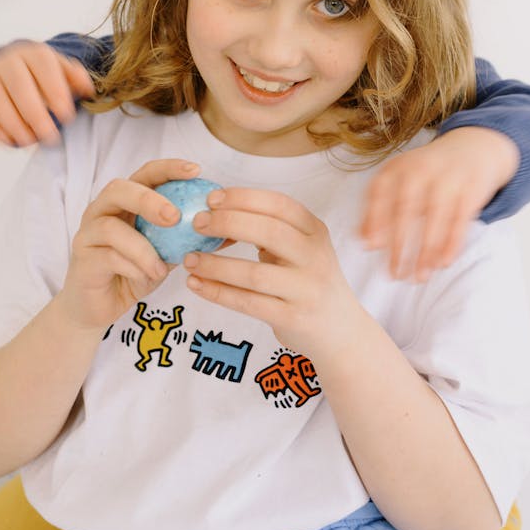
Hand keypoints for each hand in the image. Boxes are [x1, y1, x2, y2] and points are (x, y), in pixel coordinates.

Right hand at [0, 41, 96, 146]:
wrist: (13, 66)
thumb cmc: (44, 75)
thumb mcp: (64, 71)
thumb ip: (77, 79)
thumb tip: (87, 90)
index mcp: (33, 54)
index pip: (44, 69)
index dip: (56, 93)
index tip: (67, 117)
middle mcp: (7, 62)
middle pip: (19, 88)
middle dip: (37, 117)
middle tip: (51, 137)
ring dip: (16, 127)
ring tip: (32, 141)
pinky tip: (13, 141)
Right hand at [57, 159, 201, 330]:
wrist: (102, 307)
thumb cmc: (136, 273)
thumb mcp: (168, 254)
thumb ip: (189, 239)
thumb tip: (228, 232)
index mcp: (126, 202)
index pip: (145, 174)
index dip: (169, 168)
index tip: (196, 171)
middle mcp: (102, 211)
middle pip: (119, 189)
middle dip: (148, 199)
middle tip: (175, 216)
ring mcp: (88, 234)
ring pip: (111, 227)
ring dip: (143, 247)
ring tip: (163, 267)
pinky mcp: (82, 260)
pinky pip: (107, 257)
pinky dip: (133, 266)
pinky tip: (148, 276)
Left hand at [182, 188, 359, 354]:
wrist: (340, 331)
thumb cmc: (308, 282)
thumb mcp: (301, 249)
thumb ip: (270, 231)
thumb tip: (217, 212)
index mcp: (315, 231)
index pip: (279, 205)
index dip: (243, 198)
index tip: (212, 199)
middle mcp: (315, 257)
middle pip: (269, 232)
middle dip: (227, 223)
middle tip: (196, 223)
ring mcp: (306, 289)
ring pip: (254, 273)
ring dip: (215, 264)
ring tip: (189, 259)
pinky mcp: (292, 318)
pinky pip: (248, 303)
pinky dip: (218, 292)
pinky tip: (197, 284)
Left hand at [359, 127, 519, 280]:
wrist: (474, 147)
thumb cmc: (428, 171)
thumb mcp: (401, 177)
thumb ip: (379, 204)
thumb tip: (362, 240)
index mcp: (399, 166)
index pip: (381, 193)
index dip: (374, 220)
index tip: (370, 247)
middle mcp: (422, 169)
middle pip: (407, 210)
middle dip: (399, 245)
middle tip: (395, 274)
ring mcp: (449, 179)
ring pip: (435, 220)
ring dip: (426, 252)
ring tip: (419, 277)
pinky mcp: (472, 190)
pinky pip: (460, 221)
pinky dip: (452, 243)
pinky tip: (444, 263)